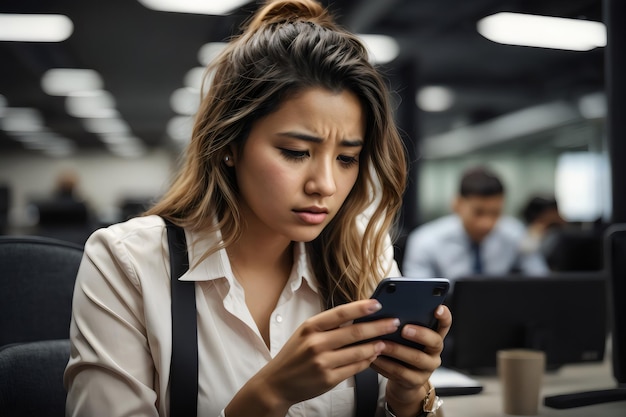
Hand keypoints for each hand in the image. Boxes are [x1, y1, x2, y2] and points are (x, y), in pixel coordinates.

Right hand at [226, 299, 399, 415]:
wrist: (277, 383)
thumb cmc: (294, 355)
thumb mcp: (305, 333)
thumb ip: (328, 326)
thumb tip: (358, 317)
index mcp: (310, 327)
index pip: (340, 313)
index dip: (361, 308)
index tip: (378, 303)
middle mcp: (315, 343)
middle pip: (354, 332)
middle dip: (378, 327)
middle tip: (393, 322)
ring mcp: (322, 363)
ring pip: (358, 352)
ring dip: (376, 346)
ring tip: (387, 341)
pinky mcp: (328, 380)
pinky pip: (354, 369)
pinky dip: (366, 361)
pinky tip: (373, 356)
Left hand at [371, 305, 451, 416]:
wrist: (402, 382)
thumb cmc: (401, 351)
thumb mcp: (404, 338)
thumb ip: (401, 324)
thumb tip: (384, 308)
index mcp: (433, 336)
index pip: (445, 324)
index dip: (444, 316)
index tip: (438, 308)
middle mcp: (434, 352)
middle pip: (434, 341)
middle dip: (420, 334)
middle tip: (404, 329)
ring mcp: (427, 368)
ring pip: (416, 358)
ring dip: (397, 350)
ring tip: (382, 344)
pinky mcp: (415, 381)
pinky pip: (400, 372)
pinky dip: (385, 364)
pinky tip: (374, 357)